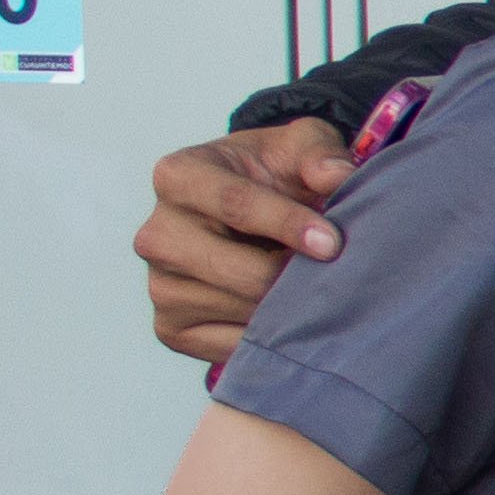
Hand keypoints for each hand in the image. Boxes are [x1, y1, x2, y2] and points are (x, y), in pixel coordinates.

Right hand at [139, 118, 355, 363]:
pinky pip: (234, 347)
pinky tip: (291, 314)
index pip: (236, 205)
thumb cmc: (273, 174)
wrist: (247, 213)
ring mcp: (159, 286)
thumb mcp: (299, 146)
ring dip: (290, 307)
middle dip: (297, 276)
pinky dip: (274, 338)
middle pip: (242, 272)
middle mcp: (156, 234)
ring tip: (312, 285)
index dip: (289, 225)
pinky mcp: (170, 329)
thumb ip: (319, 154)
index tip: (333, 243)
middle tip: (337, 273)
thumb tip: (337, 177)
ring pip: (244, 312)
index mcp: (178, 177)